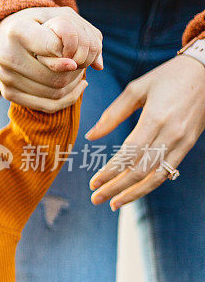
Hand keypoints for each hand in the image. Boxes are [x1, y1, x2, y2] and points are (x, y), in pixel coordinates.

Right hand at [0, 6, 102, 111]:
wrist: (3, 35)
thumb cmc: (39, 24)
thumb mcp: (60, 16)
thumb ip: (84, 34)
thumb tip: (98, 66)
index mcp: (18, 31)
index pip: (53, 47)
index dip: (73, 51)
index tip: (78, 51)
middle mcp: (7, 55)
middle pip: (55, 76)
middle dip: (76, 72)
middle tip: (81, 63)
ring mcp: (5, 77)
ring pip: (53, 92)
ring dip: (73, 84)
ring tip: (79, 73)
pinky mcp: (8, 93)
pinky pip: (47, 105)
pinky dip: (69, 98)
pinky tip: (78, 86)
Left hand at [86, 55, 204, 208]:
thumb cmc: (167, 77)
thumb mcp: (136, 88)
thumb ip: (113, 114)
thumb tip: (91, 136)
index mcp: (155, 118)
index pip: (129, 154)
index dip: (110, 172)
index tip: (93, 183)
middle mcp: (171, 134)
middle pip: (140, 170)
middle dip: (117, 188)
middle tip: (96, 198)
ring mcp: (183, 141)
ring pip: (156, 176)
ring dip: (134, 193)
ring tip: (115, 204)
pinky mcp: (189, 144)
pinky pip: (168, 170)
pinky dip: (151, 183)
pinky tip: (135, 191)